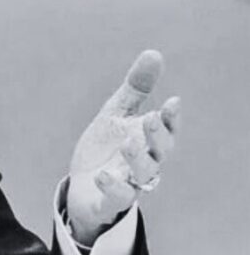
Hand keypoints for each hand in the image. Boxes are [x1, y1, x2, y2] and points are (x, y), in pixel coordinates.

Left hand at [66, 50, 179, 245]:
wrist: (82, 187)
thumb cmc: (105, 148)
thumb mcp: (117, 115)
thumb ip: (135, 89)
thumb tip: (154, 53)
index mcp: (147, 141)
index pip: (167, 130)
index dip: (171, 118)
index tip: (171, 102)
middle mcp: (143, 163)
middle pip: (159, 152)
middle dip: (157, 136)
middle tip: (150, 118)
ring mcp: (128, 183)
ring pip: (143, 176)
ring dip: (137, 159)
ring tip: (128, 143)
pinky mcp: (109, 201)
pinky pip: (116, 198)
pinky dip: (112, 188)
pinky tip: (103, 175)